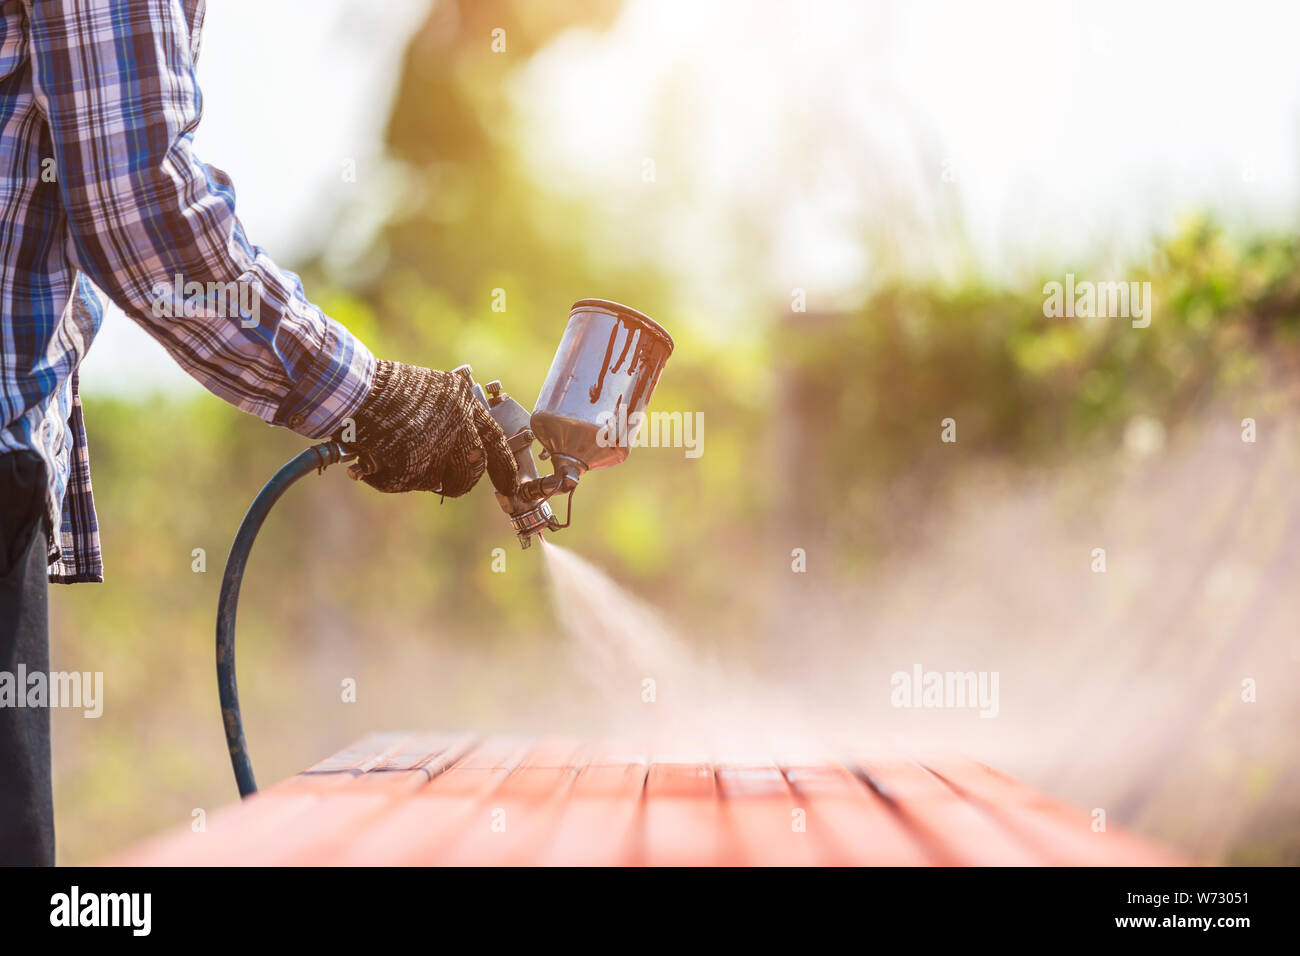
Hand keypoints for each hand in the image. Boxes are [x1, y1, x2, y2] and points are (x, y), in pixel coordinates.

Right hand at [342, 360, 518, 496]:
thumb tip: (455, 459)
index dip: (504, 467)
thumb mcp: (427, 391)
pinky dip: (384, 478)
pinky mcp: (412, 458)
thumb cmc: (381, 386)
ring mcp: (436, 441)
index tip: (511, 486)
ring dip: (409, 475)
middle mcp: (457, 420)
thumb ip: (447, 418)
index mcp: (463, 400)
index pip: (494, 439)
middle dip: (457, 484)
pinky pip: (402, 484)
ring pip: (433, 481)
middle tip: (444, 486)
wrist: (351, 384)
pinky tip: (371, 460)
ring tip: (387, 454)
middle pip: (470, 471)